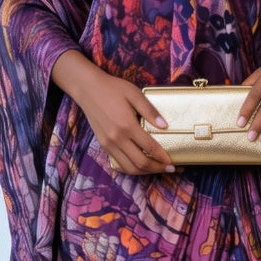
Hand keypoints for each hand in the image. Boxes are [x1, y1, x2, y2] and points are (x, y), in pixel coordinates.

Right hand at [50, 51, 174, 175]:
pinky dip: (132, 168)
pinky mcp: (103, 145)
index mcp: (127, 125)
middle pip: (140, 162)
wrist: (87, 89)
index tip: (172, 162)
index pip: (149, 147)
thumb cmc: (112, 88)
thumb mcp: (134, 94)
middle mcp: (116, 138)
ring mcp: (108, 144)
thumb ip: (150, 111)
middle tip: (169, 168)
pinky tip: (141, 165)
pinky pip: (119, 163)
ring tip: (157, 169)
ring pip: (129, 167)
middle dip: (157, 168)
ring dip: (145, 172)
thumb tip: (165, 126)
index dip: (162, 157)